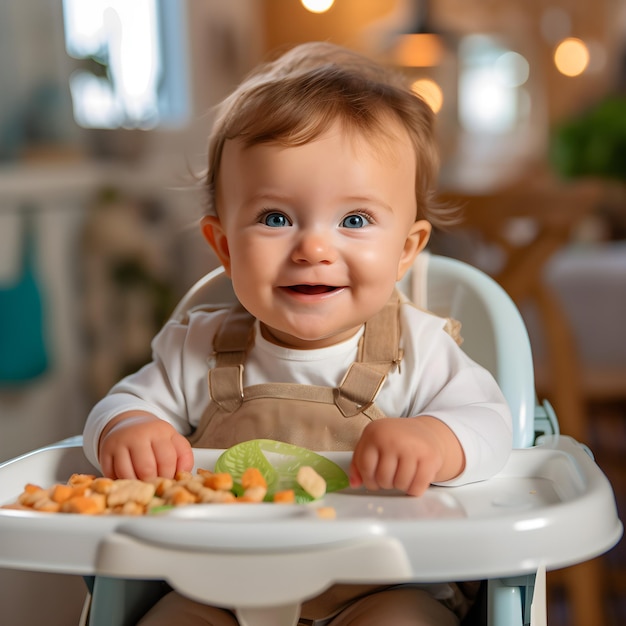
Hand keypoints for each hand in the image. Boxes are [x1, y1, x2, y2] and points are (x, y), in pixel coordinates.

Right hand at [98, 411, 194, 479]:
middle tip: (155, 486)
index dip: (169, 476)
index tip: (169, 481)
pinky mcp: (105, 452)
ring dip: (136, 485)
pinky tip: (129, 479)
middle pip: (146, 469)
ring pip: (127, 474)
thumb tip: (184, 476)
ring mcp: (120, 443)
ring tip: (143, 483)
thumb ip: (184, 456)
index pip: (167, 460)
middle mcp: (138, 435)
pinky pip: (112, 475)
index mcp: (159, 431)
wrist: (129, 424)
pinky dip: (121, 482)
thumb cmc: (155, 438)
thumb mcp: (173, 440)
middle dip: (153, 482)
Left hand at [349, 416, 464, 496]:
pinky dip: (413, 490)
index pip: (365, 467)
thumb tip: (354, 484)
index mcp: (375, 432)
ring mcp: (413, 447)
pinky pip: (417, 487)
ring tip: (401, 475)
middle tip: (390, 476)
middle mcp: (393, 438)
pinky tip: (412, 479)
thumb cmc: (393, 440)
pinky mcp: (430, 458)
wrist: (424, 432)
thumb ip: (358, 462)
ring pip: (399, 484)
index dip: (368, 479)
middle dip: (385, 483)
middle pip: (382, 478)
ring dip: (399, 486)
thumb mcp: (371, 443)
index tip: (373, 480)